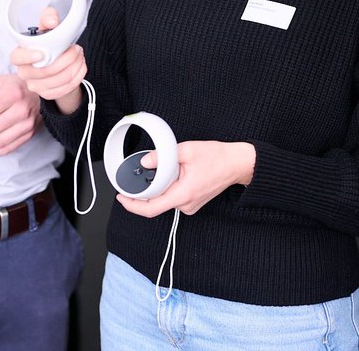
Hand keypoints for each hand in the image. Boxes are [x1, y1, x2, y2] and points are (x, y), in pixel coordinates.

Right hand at [10, 7, 85, 113]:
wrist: (56, 60)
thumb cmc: (48, 42)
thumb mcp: (47, 25)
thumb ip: (49, 17)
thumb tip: (52, 22)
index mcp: (20, 55)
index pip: (17, 58)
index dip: (28, 57)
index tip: (42, 53)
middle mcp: (25, 73)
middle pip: (46, 71)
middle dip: (66, 58)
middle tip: (76, 48)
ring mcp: (36, 86)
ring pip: (61, 79)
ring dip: (75, 65)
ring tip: (79, 55)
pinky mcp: (48, 94)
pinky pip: (67, 87)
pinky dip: (78, 75)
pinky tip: (80, 65)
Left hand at [116, 140, 255, 217]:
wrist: (236, 164)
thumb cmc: (216, 157)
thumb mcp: (186, 150)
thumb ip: (163, 157)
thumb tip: (145, 162)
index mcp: (183, 194)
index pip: (151, 208)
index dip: (133, 205)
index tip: (122, 197)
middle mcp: (186, 204)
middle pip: (155, 203)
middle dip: (143, 190)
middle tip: (138, 176)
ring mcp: (189, 205)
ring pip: (164, 199)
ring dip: (158, 186)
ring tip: (164, 168)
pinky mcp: (192, 202)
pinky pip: (173, 197)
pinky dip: (167, 187)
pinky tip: (172, 173)